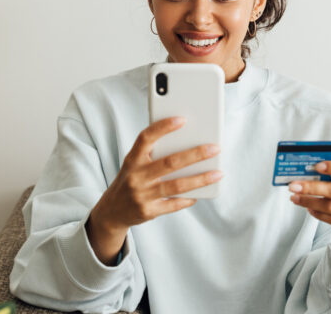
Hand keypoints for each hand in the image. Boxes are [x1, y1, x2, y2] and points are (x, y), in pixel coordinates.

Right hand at [89, 116, 222, 234]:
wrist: (112, 211)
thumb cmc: (131, 180)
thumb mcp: (134, 164)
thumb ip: (153, 154)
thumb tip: (187, 143)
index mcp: (132, 160)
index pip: (145, 138)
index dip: (162, 127)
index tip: (182, 119)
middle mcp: (136, 176)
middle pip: (170, 162)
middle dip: (195, 154)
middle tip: (215, 148)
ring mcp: (142, 195)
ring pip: (177, 185)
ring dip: (200, 179)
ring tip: (218, 173)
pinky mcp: (149, 211)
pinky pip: (174, 204)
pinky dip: (189, 198)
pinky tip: (201, 193)